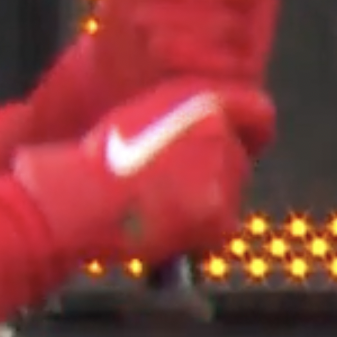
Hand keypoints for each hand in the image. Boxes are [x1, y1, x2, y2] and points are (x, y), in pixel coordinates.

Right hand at [11, 80, 273, 265]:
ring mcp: (222, 173)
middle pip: (238, 160)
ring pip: (228, 195)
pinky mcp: (218, 213)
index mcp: (201, 100)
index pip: (258, 113)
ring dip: (202, 205)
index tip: (241, 145)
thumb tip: (209, 136)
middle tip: (166, 188)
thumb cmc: (92, 163)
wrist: (78, 201)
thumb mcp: (138, 116)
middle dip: (211, 175)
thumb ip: (181, 119)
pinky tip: (165, 230)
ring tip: (155, 209)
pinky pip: (221, 229)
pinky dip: (198, 235)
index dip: (249, 132)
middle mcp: (220, 131)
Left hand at [27, 0, 305, 148]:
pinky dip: (175, 78)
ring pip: (212, 37)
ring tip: (144, 48)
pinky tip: (160, 80)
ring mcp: (250, 62)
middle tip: (141, 15)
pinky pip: (212, 83)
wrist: (116, 92)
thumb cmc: (134, 17)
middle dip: (173, 0)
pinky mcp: (239, 106)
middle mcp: (253, 17)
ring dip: (164, 39)